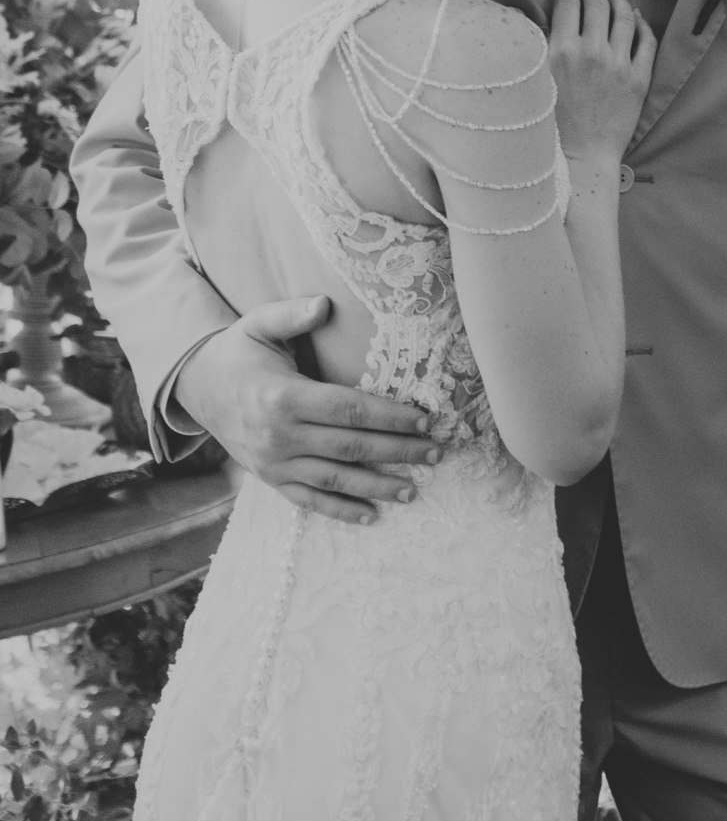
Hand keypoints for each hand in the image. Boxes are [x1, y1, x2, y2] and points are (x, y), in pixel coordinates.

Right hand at [173, 296, 441, 524]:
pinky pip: (309, 501)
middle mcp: (279, 436)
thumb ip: (292, 314)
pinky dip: (341, 512)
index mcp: (283, 396)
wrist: (195, 389)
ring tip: (414, 490)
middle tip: (436, 454)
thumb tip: (325, 304)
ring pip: (335, 480)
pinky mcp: (271, 480)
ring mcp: (274, 463)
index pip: (348, 410)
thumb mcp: (258, 324)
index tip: (424, 420)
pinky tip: (372, 516)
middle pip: (350, 447)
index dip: (389, 416)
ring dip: (377, 487)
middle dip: (398, 451)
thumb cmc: (238, 352)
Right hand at [548, 0, 655, 161]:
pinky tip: (637, 18)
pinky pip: (646, 42)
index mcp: (560, 51)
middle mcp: (591, 52)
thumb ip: (533, 48)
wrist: (580, 158)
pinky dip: (643, 25)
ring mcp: (618, 64)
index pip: (568, 5)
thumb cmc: (549, 125)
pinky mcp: (638, 79)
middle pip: (597, 5)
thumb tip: (523, 16)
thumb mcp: (532, 82)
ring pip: (624, 18)